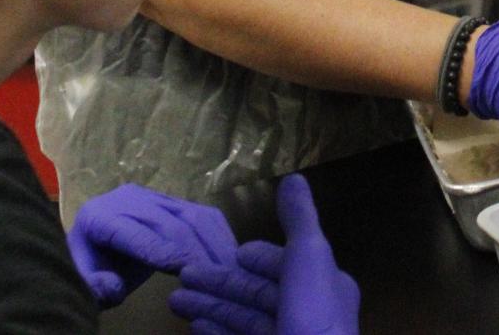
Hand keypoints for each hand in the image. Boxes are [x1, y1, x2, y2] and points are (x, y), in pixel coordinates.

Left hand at [67, 183, 238, 307]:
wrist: (92, 250)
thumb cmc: (89, 270)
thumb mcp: (81, 283)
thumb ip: (92, 287)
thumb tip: (113, 287)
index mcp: (99, 217)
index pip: (137, 235)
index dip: (164, 252)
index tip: (189, 272)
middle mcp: (128, 199)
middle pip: (170, 223)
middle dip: (196, 252)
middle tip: (219, 279)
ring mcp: (153, 196)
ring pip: (192, 215)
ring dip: (215, 243)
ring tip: (231, 271)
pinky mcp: (172, 201)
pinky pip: (202, 214)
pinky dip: (219, 235)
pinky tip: (230, 256)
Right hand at [168, 175, 359, 334]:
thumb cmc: (311, 317)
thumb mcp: (309, 258)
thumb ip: (300, 220)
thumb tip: (295, 179)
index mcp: (324, 286)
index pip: (288, 265)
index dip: (260, 257)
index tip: (231, 252)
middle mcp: (307, 314)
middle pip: (258, 294)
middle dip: (221, 282)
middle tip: (182, 275)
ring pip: (243, 321)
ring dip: (210, 307)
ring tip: (174, 301)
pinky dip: (216, 333)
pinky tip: (194, 329)